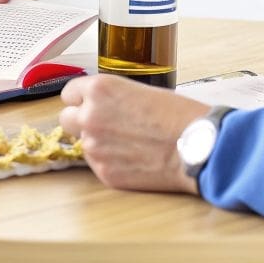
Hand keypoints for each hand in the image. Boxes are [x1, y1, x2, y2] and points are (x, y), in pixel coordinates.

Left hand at [58, 75, 212, 193]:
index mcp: (100, 90)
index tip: (89, 104)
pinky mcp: (104, 172)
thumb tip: (103, 107)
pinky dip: (110, 162)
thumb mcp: (140, 90)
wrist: (197, 147)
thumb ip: (112, 98)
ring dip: (98, 143)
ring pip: (83, 144)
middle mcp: (90, 116)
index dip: (81, 99)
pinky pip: (97, 165)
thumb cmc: (178, 115)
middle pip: (66, 119)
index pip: (69, 94)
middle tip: (105, 125)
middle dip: (81, 121)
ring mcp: (94, 147)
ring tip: (129, 143)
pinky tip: (134, 158)